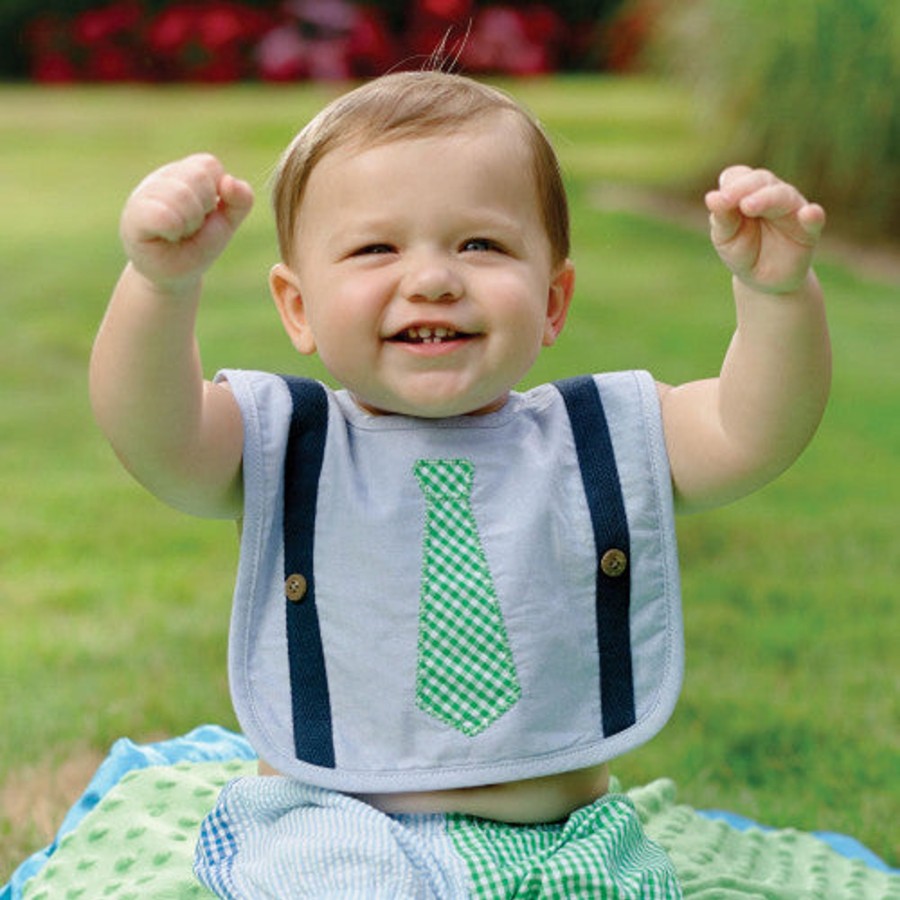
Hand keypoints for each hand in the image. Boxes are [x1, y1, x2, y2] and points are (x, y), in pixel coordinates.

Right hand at [120, 153, 254, 291]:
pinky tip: (169, 236)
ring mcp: (144, 195)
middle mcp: (162, 178)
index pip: (209, 165)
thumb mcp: (226, 222)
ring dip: (190, 222)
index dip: (215, 194)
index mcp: (185, 173)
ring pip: (182, 193)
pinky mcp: (134, 217)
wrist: (173, 277)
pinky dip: (174, 228)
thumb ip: (241, 200)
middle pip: (198, 177)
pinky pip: (161, 215)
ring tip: (180, 234)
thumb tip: (230, 181)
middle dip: (204, 210)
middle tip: (191, 228)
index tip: (205, 214)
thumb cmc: (197, 246)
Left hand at [705, 166, 824, 294]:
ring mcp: (792, 209)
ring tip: (749, 206)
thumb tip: (711, 198)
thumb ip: (721, 219)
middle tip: (735, 202)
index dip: (730, 185)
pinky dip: (813, 216)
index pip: (738, 177)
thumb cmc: (742, 252)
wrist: (763, 280)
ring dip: (768, 198)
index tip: (718, 200)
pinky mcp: (809, 229)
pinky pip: (815, 219)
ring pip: (784, 196)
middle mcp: (771, 194)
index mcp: (747, 192)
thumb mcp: (725, 238)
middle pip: (761, 180)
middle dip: (746, 188)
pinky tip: (809, 214)